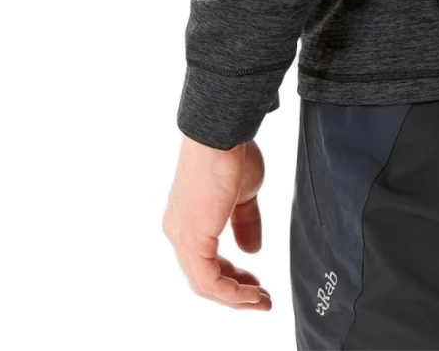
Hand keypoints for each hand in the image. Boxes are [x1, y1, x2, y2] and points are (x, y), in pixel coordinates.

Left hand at [163, 135, 271, 310]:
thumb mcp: (244, 194)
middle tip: (259, 298)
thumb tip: (252, 251)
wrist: (221, 135)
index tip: (255, 279)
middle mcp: (178, 231)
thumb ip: (245, 223)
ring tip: (260, 302)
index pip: (205, 259)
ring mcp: (181, 238)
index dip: (231, 274)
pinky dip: (231, 292)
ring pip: (204, 284)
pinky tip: (251, 294)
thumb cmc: (231, 154)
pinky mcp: (191, 241)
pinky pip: (209, 281)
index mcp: (188, 219)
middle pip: (203, 277)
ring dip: (235, 297)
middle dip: (234, 291)